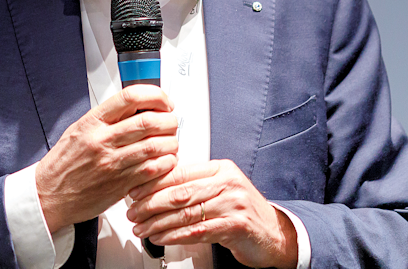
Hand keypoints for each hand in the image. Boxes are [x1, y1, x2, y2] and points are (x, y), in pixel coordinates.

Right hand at [35, 85, 178, 232]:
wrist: (49, 194)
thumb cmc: (65, 162)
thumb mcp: (80, 129)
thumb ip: (107, 117)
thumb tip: (138, 106)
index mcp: (93, 121)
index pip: (130, 97)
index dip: (155, 95)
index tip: (163, 101)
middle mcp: (103, 140)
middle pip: (148, 121)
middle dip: (168, 120)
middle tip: (171, 121)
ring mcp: (112, 163)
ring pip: (154, 146)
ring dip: (171, 142)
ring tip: (170, 142)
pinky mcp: (120, 185)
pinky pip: (152, 170)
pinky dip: (166, 164)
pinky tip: (165, 161)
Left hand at [126, 160, 297, 268]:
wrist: (274, 234)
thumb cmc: (241, 210)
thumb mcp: (220, 188)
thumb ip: (195, 182)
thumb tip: (155, 184)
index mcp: (220, 168)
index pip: (180, 171)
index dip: (154, 182)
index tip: (135, 190)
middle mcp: (227, 183)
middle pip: (180, 192)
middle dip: (150, 203)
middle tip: (133, 211)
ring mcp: (232, 204)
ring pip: (185, 213)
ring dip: (158, 223)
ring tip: (141, 228)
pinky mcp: (235, 226)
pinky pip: (197, 231)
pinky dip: (174, 236)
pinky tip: (160, 238)